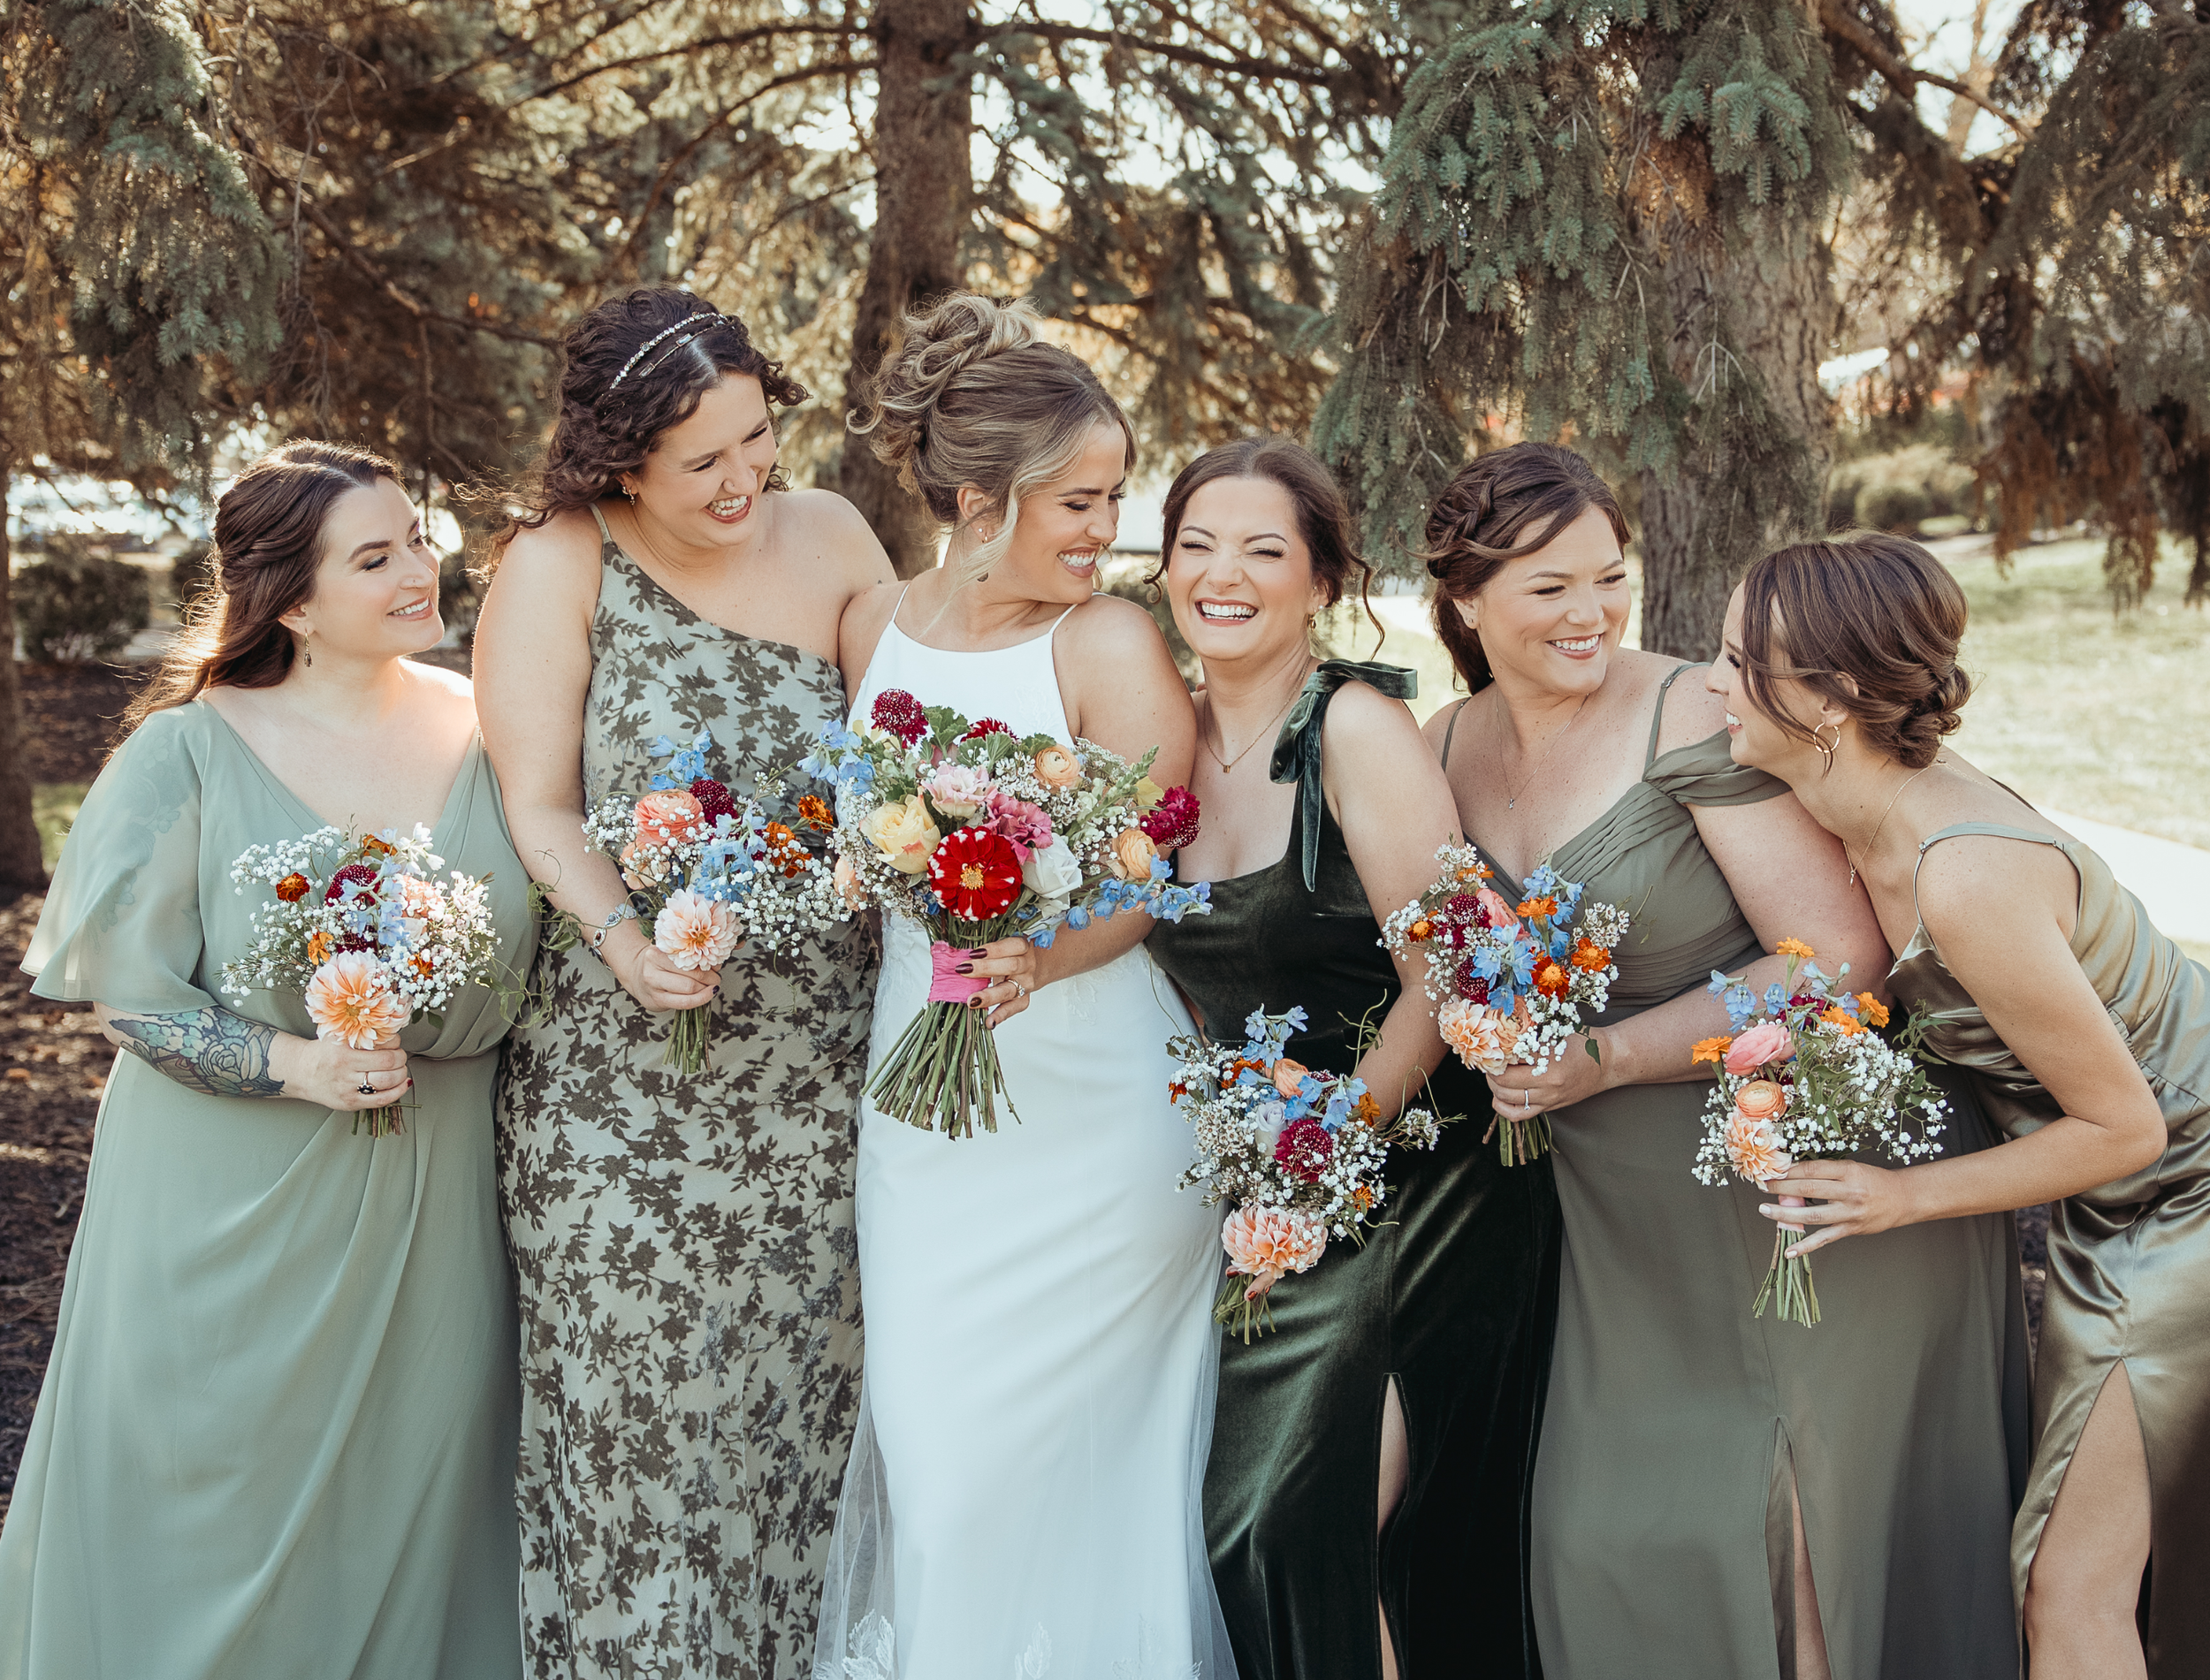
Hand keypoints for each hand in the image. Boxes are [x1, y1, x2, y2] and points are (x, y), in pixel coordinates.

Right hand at [271, 1033, 410, 1112]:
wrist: (301, 1072)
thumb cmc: (323, 1053)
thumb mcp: (338, 1036)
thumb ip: (361, 1033)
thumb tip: (391, 1032)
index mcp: (344, 1052)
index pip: (383, 1048)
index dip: (395, 1044)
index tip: (395, 1043)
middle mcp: (345, 1071)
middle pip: (388, 1065)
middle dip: (401, 1059)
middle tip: (400, 1056)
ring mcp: (348, 1089)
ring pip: (387, 1083)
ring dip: (401, 1075)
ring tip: (400, 1069)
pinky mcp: (350, 1103)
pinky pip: (380, 1101)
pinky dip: (397, 1092)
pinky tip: (403, 1085)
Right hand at [604, 926, 720, 1012]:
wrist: (634, 974)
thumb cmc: (657, 962)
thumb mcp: (669, 952)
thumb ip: (690, 956)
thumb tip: (716, 963)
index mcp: (656, 954)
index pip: (689, 960)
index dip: (708, 965)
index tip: (716, 967)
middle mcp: (652, 971)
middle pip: (691, 977)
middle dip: (710, 979)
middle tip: (716, 979)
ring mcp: (653, 988)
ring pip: (689, 991)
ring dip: (706, 991)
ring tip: (711, 987)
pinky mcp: (656, 1002)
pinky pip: (684, 1004)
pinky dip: (700, 1000)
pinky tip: (705, 996)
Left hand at [960, 936, 1040, 1028]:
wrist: (1038, 966)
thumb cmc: (1014, 954)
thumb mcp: (1005, 946)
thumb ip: (987, 951)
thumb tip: (957, 956)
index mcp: (1022, 947)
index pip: (1012, 946)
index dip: (993, 949)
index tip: (973, 953)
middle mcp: (1026, 965)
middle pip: (1010, 966)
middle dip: (985, 969)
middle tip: (964, 971)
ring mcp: (1026, 984)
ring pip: (1009, 990)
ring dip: (989, 996)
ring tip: (972, 1001)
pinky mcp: (1023, 1000)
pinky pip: (1012, 1008)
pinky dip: (1000, 1016)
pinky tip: (989, 1022)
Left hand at [1483, 1029, 1612, 1120]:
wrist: (1609, 1062)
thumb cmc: (1584, 1043)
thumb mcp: (1557, 1032)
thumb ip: (1531, 1035)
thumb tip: (1502, 1032)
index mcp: (1549, 1062)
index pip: (1509, 1061)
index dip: (1495, 1055)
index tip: (1491, 1048)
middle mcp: (1548, 1084)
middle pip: (1504, 1083)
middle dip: (1491, 1071)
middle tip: (1490, 1061)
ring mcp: (1549, 1099)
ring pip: (1508, 1100)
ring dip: (1495, 1087)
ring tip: (1494, 1075)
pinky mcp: (1551, 1107)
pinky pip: (1520, 1115)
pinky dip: (1504, 1107)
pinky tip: (1500, 1096)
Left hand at [1757, 1159, 1916, 1256]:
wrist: (1903, 1198)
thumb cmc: (1873, 1180)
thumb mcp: (1852, 1168)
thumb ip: (1825, 1171)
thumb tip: (1791, 1173)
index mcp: (1848, 1171)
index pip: (1811, 1170)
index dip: (1788, 1170)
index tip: (1770, 1170)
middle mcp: (1849, 1192)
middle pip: (1808, 1190)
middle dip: (1780, 1188)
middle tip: (1762, 1186)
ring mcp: (1850, 1213)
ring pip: (1812, 1215)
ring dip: (1785, 1214)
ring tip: (1766, 1210)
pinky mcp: (1851, 1229)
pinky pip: (1825, 1239)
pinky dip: (1806, 1246)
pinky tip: (1790, 1251)